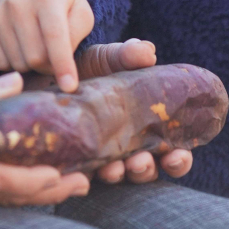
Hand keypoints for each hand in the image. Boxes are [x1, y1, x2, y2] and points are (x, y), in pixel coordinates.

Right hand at [0, 0, 95, 90]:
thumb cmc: (62, 6)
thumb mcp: (81, 15)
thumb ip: (76, 37)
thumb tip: (62, 66)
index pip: (54, 36)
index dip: (63, 64)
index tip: (69, 87)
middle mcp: (17, 1)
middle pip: (35, 57)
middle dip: (49, 65)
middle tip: (54, 56)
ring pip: (18, 64)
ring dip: (32, 66)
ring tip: (37, 48)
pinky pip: (0, 63)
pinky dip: (14, 64)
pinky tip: (20, 48)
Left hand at [72, 41, 192, 185]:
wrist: (48, 73)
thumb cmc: (89, 67)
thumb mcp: (108, 58)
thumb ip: (128, 54)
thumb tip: (148, 51)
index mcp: (146, 125)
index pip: (172, 151)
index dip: (179, 159)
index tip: (177, 154)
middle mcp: (129, 146)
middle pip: (149, 170)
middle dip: (148, 170)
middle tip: (140, 162)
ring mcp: (104, 156)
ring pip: (121, 176)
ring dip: (121, 174)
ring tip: (116, 168)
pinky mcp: (78, 160)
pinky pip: (89, 177)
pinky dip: (94, 175)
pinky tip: (93, 168)